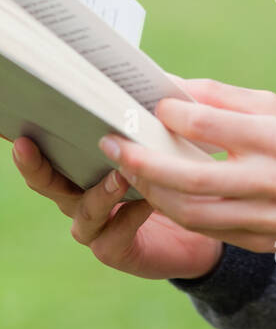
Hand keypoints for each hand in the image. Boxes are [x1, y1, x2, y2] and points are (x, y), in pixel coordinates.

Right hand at [8, 135, 223, 280]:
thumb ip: (145, 117)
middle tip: (28, 144)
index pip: (49, 153)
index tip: (17, 125)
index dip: (30, 142)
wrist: (202, 221)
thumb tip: (142, 79)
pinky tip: (148, 202)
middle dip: (37, 166)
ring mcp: (96, 226)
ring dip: (99, 193)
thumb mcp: (162, 139)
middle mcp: (79, 198)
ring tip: (119, 175)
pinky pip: (114, 235)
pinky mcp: (116, 249)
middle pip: (49, 184)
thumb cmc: (176, 171)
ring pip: (84, 212)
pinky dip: (129, 217)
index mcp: (82, 168)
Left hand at [97, 78, 275, 258]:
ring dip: (153, 193)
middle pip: (192, 177)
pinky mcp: (258, 242)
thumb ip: (222, 99)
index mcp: (275, 138)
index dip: (172, 115)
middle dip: (145, 162)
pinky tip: (158, 195)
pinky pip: (206, 231)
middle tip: (114, 146)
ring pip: (192, 212)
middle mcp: (270, 180)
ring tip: (128, 172)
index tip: (150, 106)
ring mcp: (264, 217)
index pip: (210, 126)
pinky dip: (176, 212)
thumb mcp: (275, 109)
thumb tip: (170, 88)